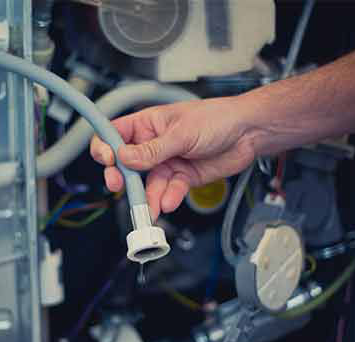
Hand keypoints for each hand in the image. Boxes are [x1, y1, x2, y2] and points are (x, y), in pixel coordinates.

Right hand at [90, 96, 257, 219]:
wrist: (248, 133)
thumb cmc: (218, 118)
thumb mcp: (182, 132)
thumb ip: (153, 150)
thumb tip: (125, 158)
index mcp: (148, 124)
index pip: (114, 134)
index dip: (106, 147)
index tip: (108, 160)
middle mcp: (154, 144)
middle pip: (126, 164)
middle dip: (122, 178)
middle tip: (120, 186)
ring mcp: (168, 162)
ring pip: (148, 184)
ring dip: (147, 197)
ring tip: (149, 209)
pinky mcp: (182, 178)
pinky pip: (169, 191)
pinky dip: (168, 198)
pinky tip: (169, 202)